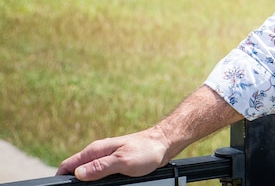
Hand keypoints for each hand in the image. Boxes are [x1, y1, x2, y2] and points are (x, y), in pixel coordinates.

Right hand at [55, 126, 170, 180]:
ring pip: (86, 172)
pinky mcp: (113, 162)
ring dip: (84, 182)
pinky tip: (99, 185)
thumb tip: (78, 174)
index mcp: (95, 150)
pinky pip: (98, 172)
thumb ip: (100, 167)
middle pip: (75, 170)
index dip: (61, 178)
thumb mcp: (122, 161)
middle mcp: (98, 153)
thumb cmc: (146, 150)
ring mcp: (105, 157)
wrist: (163, 144)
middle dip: (72, 182)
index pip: (68, 165)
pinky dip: (95, 180)